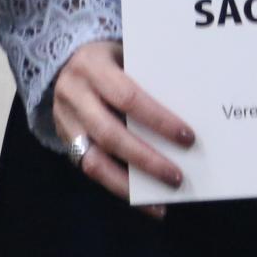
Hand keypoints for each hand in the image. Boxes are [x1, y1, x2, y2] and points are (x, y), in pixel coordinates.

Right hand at [51, 39, 192, 210]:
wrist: (63, 61)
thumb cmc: (109, 57)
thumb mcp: (125, 53)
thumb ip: (148, 74)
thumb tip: (193, 105)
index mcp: (92, 66)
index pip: (127, 97)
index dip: (157, 120)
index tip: (187, 137)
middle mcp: (74, 95)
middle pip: (110, 134)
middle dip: (146, 159)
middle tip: (177, 177)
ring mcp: (65, 122)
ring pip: (95, 162)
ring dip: (130, 185)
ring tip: (162, 200)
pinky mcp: (65, 143)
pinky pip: (91, 171)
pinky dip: (120, 189)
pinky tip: (145, 202)